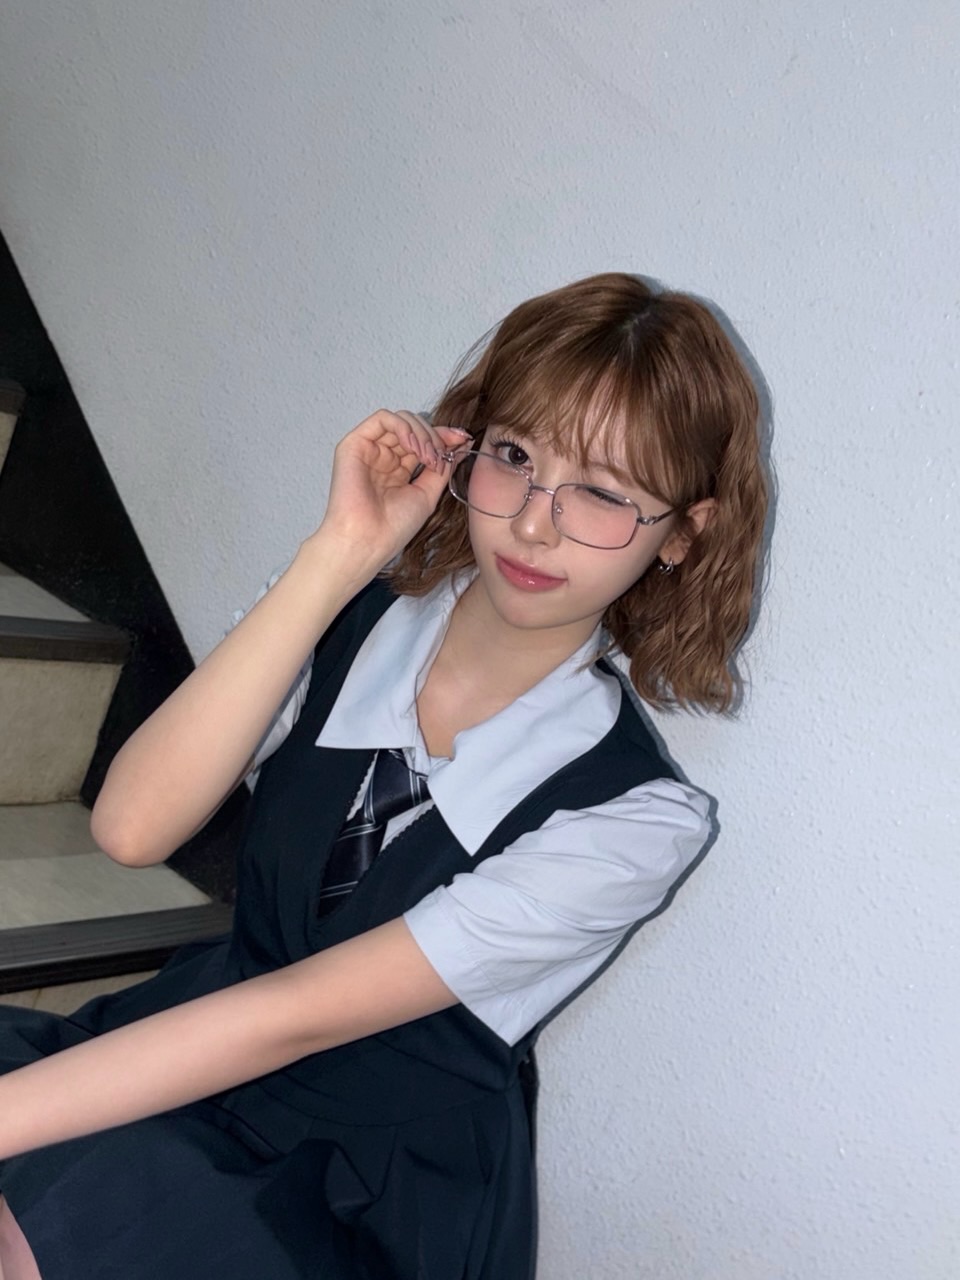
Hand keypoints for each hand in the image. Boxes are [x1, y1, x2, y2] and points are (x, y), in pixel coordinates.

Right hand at [316, 410, 469, 572]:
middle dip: (435, 437)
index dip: (444, 436)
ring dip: (421, 433)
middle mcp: (383, 458)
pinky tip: (413, 447)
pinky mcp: (354, 444)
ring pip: (401, 420)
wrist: (367, 541)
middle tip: (440, 457)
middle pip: (414, 429)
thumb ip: (442, 467)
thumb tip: (461, 443)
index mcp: (398, 471)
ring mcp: (368, 450)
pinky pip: (382, 419)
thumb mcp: (428, 494)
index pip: (422, 442)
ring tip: (428, 457)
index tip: (463, 439)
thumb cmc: (392, 528)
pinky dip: (404, 427)